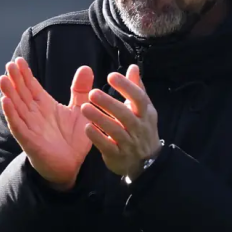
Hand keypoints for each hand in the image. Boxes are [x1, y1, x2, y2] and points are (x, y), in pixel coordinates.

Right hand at [0, 57, 93, 190]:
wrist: (72, 166)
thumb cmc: (73, 139)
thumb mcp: (79, 110)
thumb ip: (80, 90)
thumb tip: (85, 67)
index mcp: (44, 106)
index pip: (32, 87)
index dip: (25, 74)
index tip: (19, 60)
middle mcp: (34, 114)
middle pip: (22, 94)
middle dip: (15, 79)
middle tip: (10, 64)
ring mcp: (30, 127)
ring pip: (16, 107)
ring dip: (9, 93)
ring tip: (3, 79)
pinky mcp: (29, 141)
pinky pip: (18, 126)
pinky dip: (11, 114)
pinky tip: (5, 102)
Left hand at [81, 64, 160, 179]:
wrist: (146, 164)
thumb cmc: (141, 129)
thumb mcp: (143, 109)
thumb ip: (136, 87)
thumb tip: (133, 67)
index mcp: (145, 113)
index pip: (138, 98)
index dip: (126, 86)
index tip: (111, 76)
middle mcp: (138, 128)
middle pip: (125, 114)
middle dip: (109, 103)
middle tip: (92, 92)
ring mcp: (129, 143)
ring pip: (115, 130)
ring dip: (100, 118)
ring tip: (84, 107)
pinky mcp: (118, 156)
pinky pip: (107, 147)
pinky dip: (97, 138)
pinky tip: (86, 128)